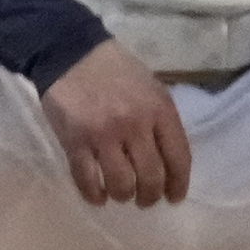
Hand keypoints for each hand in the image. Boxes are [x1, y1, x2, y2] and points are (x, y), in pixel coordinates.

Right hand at [41, 40, 190, 207]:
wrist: (71, 51)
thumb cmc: (115, 70)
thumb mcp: (150, 87)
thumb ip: (161, 120)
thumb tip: (170, 161)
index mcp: (158, 109)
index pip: (179, 159)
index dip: (178, 184)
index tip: (174, 197)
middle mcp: (134, 124)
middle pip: (151, 179)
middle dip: (150, 196)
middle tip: (144, 198)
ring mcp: (103, 135)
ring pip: (121, 186)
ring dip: (123, 195)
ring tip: (120, 191)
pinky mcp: (75, 142)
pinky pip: (88, 183)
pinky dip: (95, 196)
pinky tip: (98, 195)